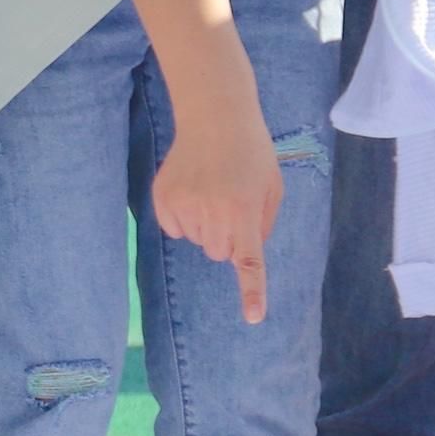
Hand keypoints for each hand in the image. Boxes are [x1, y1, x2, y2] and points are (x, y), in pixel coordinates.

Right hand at [150, 100, 283, 325]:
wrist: (215, 118)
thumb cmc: (252, 153)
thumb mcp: (272, 188)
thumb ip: (262, 225)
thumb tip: (242, 252)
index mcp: (244, 211)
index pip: (248, 260)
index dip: (251, 291)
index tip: (252, 317)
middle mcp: (211, 212)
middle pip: (217, 253)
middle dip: (226, 238)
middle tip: (230, 205)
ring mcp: (182, 206)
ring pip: (196, 240)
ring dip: (204, 225)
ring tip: (210, 190)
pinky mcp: (162, 200)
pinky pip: (174, 228)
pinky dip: (183, 217)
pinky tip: (191, 190)